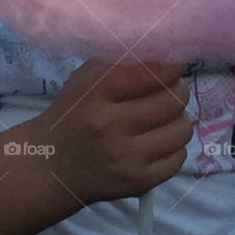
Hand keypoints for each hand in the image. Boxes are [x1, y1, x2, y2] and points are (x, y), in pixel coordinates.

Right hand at [35, 58, 192, 206]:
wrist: (52, 166)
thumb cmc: (75, 112)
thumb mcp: (88, 78)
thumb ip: (123, 61)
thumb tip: (168, 51)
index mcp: (96, 94)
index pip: (151, 72)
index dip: (172, 64)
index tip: (175, 62)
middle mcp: (110, 126)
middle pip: (173, 100)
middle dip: (177, 89)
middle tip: (171, 88)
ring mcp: (126, 158)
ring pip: (182, 128)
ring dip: (178, 118)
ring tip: (165, 115)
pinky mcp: (138, 183)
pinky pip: (179, 157)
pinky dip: (174, 145)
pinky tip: (159, 140)